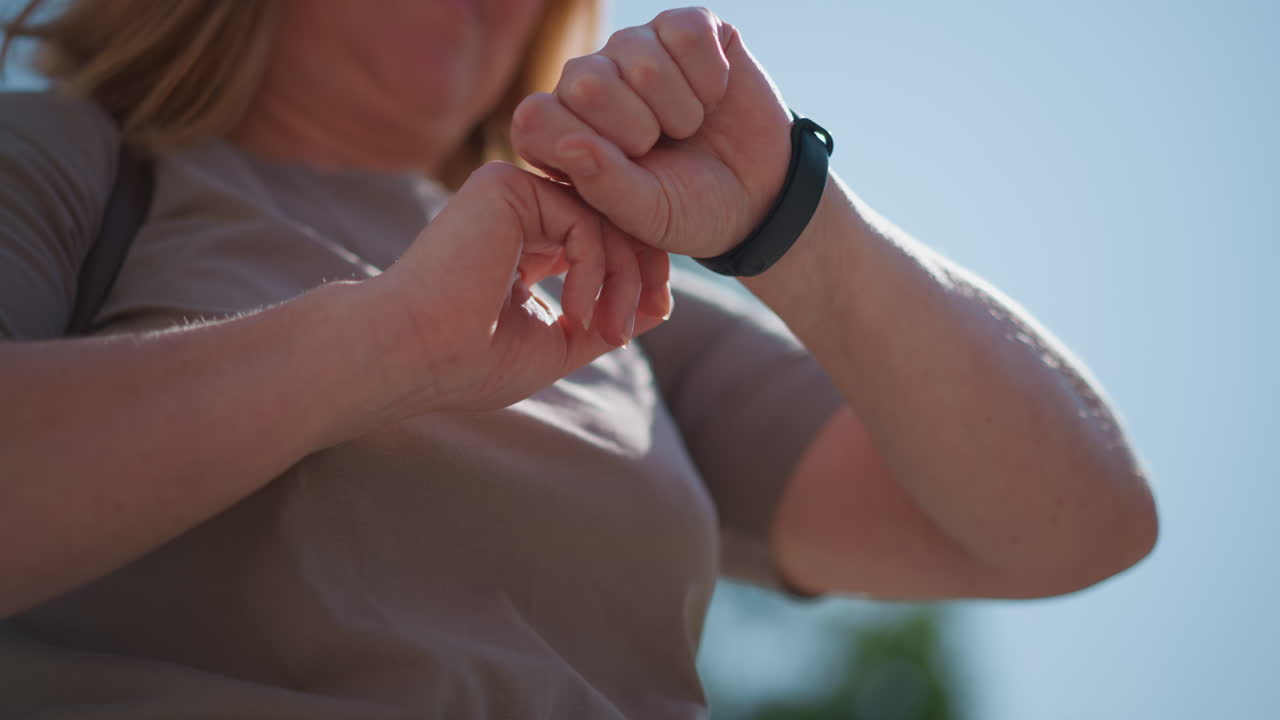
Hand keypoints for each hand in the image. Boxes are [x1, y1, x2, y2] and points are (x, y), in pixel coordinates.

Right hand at [373, 162, 670, 411]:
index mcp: (525, 244)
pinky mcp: (507, 186)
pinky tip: (576, 311)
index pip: (601, 240)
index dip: (633, 277)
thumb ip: (606, 318)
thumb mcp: (557, 343)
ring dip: (621, 280)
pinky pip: (584, 219)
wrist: (412, 354)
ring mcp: (511, 193)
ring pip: (604, 220)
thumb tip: (663, 303)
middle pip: (611, 223)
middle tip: (633, 325)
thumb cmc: (470, 361)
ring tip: (605, 330)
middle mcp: (519, 211)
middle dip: (638, 276)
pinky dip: (595, 268)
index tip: (642, 321)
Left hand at [511, 7, 793, 257]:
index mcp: (564, 130)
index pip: (535, 118)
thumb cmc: (689, 208)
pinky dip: (712, 76)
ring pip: (643, 57)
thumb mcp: (646, 215)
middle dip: (639, 128)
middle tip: (660, 148)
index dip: (586, 144)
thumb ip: (603, 185)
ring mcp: (635, 49)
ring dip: (681, 108)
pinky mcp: (684, 28)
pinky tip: (713, 96)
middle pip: (587, 81)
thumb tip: (570, 145)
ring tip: (688, 128)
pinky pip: (688, 33)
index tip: (623, 170)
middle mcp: (590, 81)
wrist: (757, 195)